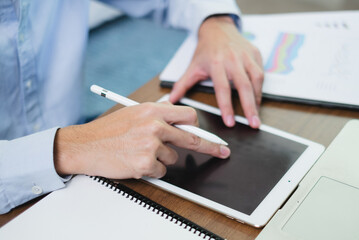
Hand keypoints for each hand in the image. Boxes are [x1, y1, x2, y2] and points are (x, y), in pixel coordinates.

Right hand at [53, 102, 229, 178]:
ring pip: (173, 158)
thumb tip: (181, 122)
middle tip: (221, 152)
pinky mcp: (146, 162)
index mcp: (152, 110)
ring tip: (140, 153)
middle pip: (192, 138)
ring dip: (162, 159)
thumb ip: (157, 116)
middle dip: (209, 147)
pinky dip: (152, 170)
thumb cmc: (108, 131)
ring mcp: (151, 144)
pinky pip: (161, 171)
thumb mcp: (133, 113)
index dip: (198, 126)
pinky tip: (136, 162)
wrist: (84, 145)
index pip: (187, 115)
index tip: (210, 135)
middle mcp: (154, 125)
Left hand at [169, 16, 263, 128]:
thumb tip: (171, 99)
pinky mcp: (255, 53)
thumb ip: (182, 84)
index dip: (227, 107)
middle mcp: (233, 59)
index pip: (223, 89)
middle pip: (244, 86)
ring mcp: (245, 56)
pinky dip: (260, 87)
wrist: (217, 28)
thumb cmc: (206, 49)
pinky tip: (257, 98)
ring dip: (257, 98)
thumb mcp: (193, 66)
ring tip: (256, 114)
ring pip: (256, 79)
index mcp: (216, 63)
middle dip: (250, 107)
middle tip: (254, 124)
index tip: (230, 122)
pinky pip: (261, 72)